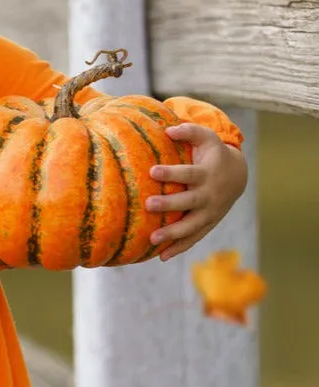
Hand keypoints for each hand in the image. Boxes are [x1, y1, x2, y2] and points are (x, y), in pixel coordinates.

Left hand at [144, 124, 247, 261]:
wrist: (237, 175)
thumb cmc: (213, 154)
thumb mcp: (207, 138)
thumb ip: (189, 131)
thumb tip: (168, 129)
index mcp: (207, 173)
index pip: (189, 173)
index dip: (172, 173)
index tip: (153, 171)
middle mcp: (209, 195)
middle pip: (190, 202)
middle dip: (170, 204)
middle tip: (149, 204)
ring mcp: (209, 213)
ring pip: (192, 226)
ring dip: (173, 233)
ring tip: (152, 239)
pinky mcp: (207, 225)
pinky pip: (193, 239)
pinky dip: (179, 248)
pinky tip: (161, 256)